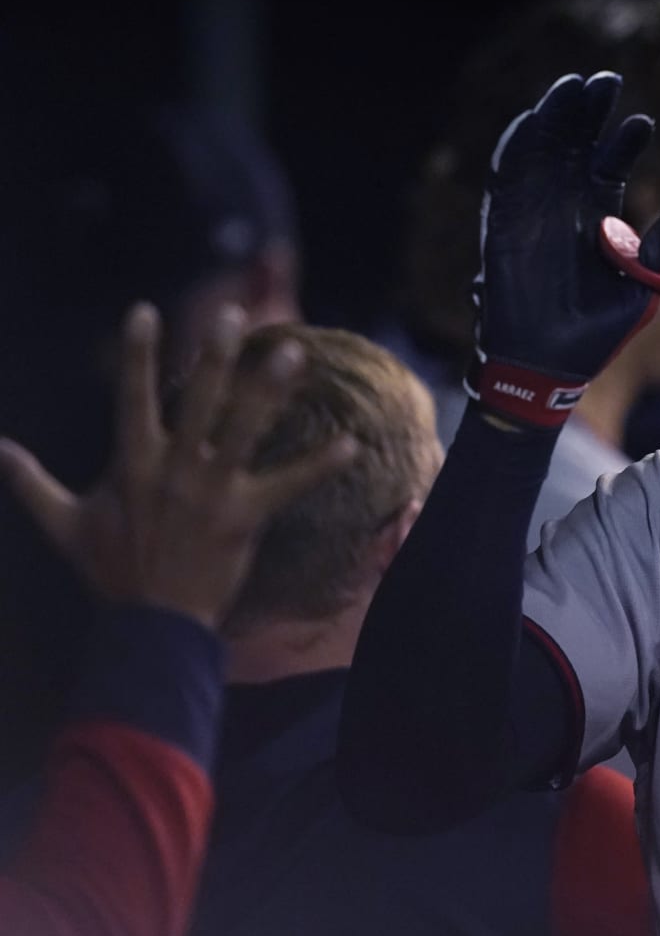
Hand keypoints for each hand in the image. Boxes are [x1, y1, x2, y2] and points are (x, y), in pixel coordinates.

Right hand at [0, 304, 355, 629]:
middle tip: (231, 314)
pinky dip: (320, 464)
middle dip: (213, 356)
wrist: (151, 624)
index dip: (137, 354)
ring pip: (243, 430)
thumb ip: (32, 483)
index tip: (145, 310)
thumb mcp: (64, 525)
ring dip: (269, 391)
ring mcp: (212, 491)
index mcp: (133, 464)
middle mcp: (173, 469)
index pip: (131, 397)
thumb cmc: (112, 571)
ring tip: (293, 353)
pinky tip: (351, 443)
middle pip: (197, 401)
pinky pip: (290, 484)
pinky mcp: (246, 516)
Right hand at [469, 71, 659, 428]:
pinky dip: (516, 149)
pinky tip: (531, 121)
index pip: (609, 167)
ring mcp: (531, 214)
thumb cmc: (596, 336)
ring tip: (571, 87)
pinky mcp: (502, 226)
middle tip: (605, 80)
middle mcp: (563, 209)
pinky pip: (506, 179)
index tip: (642, 122)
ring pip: (541, 152)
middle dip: (587, 113)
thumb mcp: (641, 291)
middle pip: (574, 147)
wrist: (548, 369)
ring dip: (553, 119)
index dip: (623, 142)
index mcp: (598, 221)